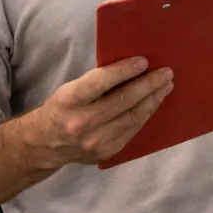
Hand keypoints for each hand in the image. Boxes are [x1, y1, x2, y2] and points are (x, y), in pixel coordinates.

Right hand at [25, 57, 173, 167]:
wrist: (46, 143)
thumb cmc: (63, 108)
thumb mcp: (70, 89)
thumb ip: (97, 81)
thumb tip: (133, 68)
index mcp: (70, 100)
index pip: (101, 82)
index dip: (125, 70)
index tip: (144, 61)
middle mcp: (82, 122)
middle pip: (124, 100)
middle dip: (149, 84)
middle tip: (166, 72)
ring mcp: (96, 140)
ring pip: (133, 116)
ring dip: (153, 99)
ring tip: (166, 86)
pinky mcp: (107, 151)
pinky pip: (133, 130)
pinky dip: (146, 114)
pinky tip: (154, 103)